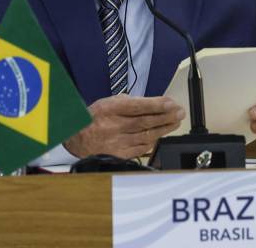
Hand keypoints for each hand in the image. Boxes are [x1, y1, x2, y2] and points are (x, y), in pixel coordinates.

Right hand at [64, 95, 184, 159]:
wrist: (76, 139)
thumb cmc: (93, 118)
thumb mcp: (107, 102)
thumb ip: (127, 101)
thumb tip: (150, 103)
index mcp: (110, 109)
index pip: (138, 106)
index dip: (157, 105)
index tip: (171, 103)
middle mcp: (114, 126)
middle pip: (146, 121)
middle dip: (166, 116)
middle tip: (179, 112)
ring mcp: (117, 142)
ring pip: (146, 135)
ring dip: (164, 129)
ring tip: (175, 122)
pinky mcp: (120, 154)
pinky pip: (141, 148)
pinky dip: (152, 141)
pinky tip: (160, 136)